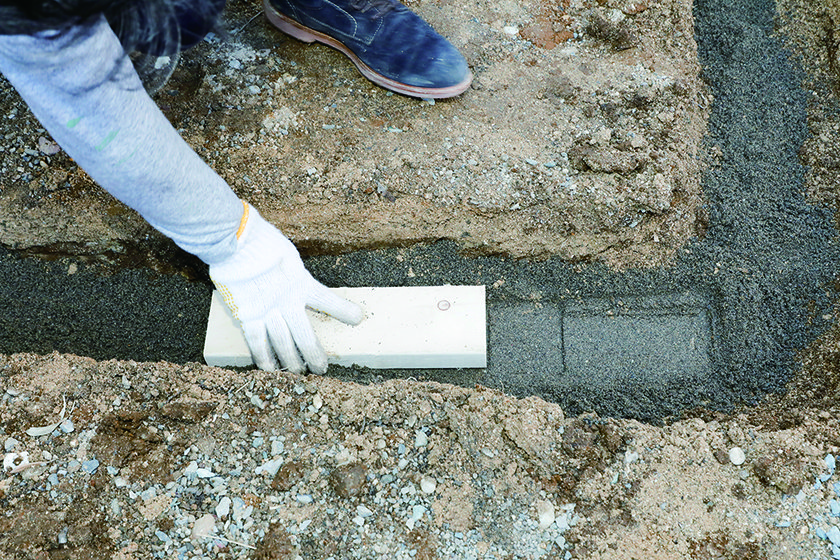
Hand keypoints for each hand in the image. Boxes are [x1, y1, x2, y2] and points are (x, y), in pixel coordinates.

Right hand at [209, 203, 362, 372]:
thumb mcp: (288, 255)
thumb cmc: (261, 242)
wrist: (235, 242)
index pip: (327, 300)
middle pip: (305, 335)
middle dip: (315, 354)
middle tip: (322, 369)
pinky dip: (263, 357)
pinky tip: (269, 370)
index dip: (343, 310)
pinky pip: (256, 341)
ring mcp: (267, 311)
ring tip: (299, 373)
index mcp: (300, 283)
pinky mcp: (247, 316)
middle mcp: (286, 302)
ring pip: (283, 344)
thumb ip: (294, 273)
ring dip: (292, 361)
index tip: (358, 318)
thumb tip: (296, 279)